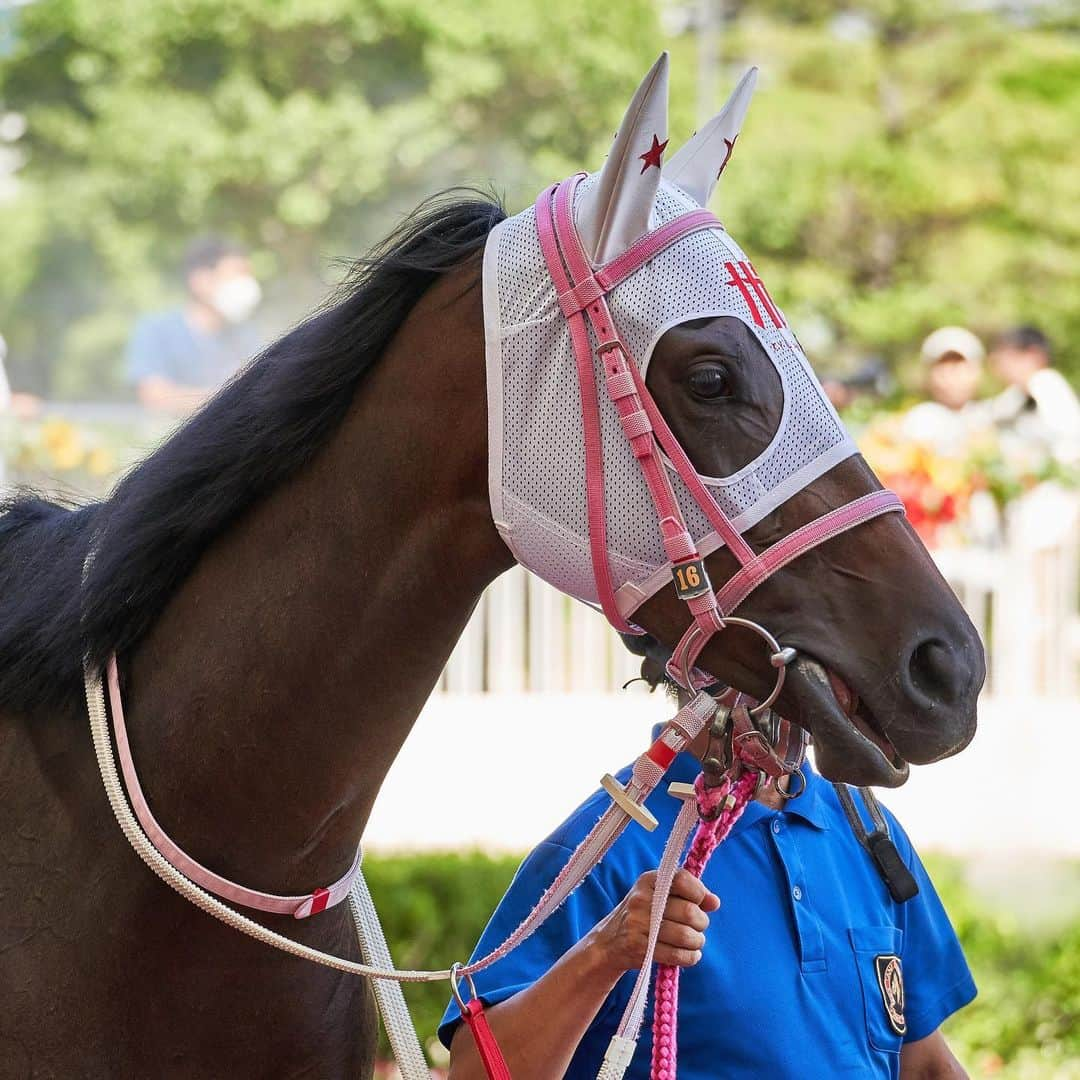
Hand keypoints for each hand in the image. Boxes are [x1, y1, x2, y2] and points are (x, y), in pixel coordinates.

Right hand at [588, 869, 719, 977]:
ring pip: (686, 935)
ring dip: (697, 941)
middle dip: (701, 922)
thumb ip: (688, 894)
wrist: (609, 941)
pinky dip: (690, 957)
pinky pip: (677, 955)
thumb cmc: (643, 915)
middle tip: (698, 927)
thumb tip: (715, 902)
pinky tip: (690, 954)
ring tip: (694, 942)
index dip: (699, 893)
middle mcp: (641, 899)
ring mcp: (638, 924)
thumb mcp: (658, 896)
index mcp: (647, 880)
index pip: (682, 880)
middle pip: (689, 912)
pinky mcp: (639, 948)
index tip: (703, 903)